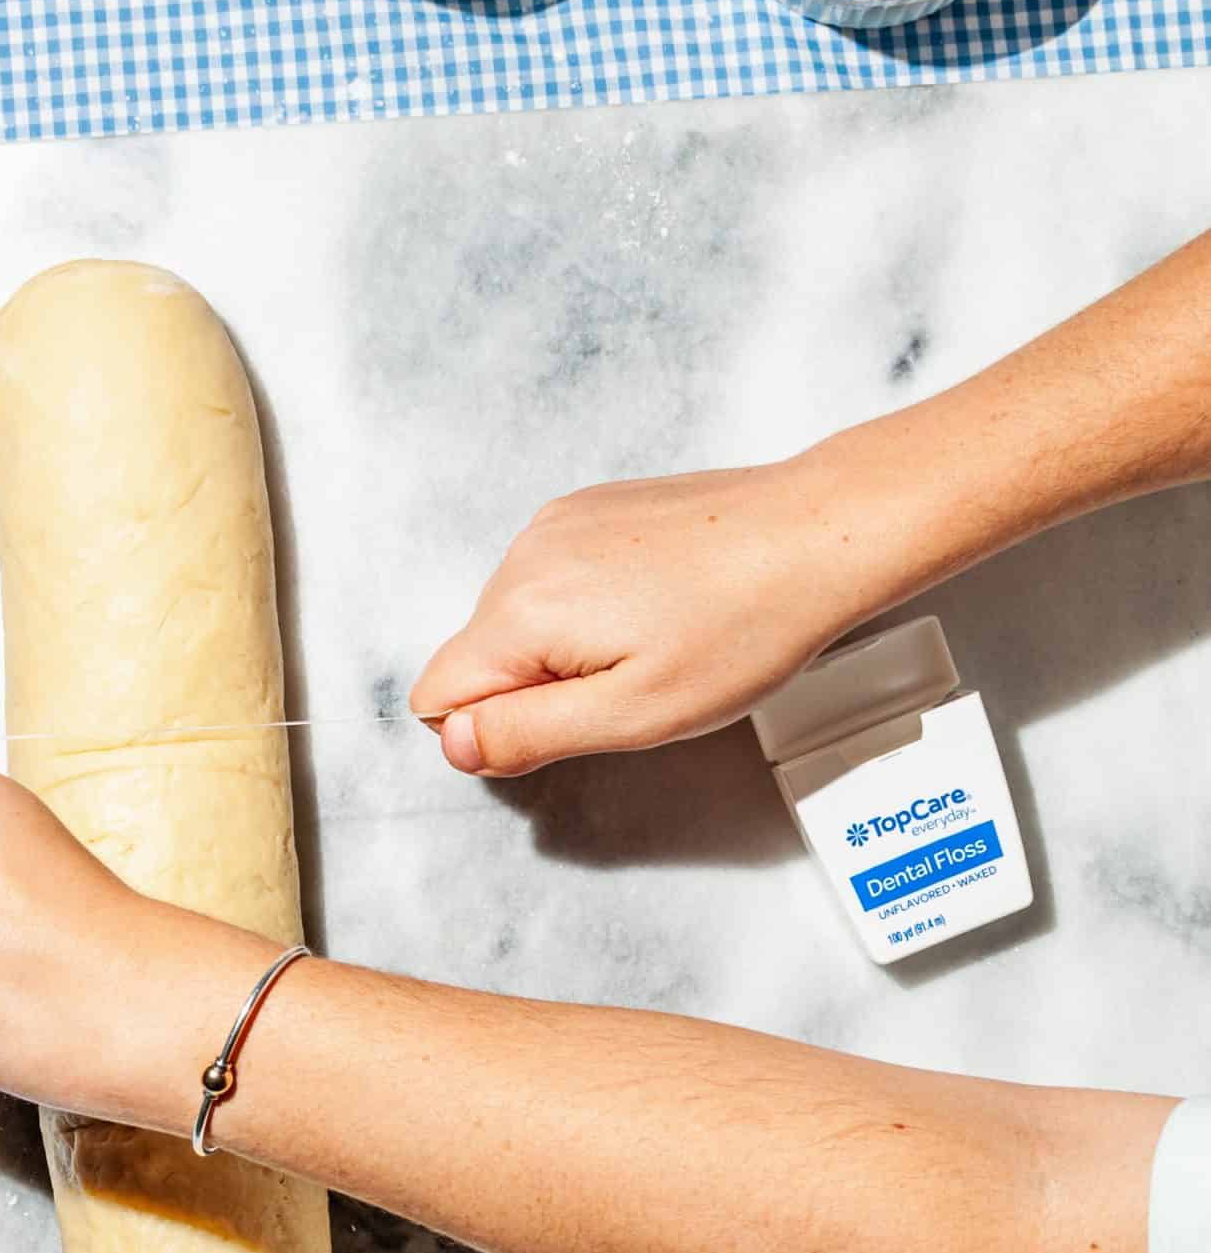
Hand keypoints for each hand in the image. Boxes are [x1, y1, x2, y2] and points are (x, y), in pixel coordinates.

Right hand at [410, 450, 884, 777]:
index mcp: (522, 611)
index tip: (571, 723)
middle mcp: (525, 554)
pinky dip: (590, 607)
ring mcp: (557, 524)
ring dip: (565, 650)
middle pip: (476, 658)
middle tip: (628, 688)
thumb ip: (528, 733)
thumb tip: (453, 743)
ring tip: (651, 644)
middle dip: (534, 690)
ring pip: (515, 622)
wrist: (816, 534)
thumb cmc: (743, 628)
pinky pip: (553, 581)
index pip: (436, 698)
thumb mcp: (633, 715)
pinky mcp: (591, 509)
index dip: (496, 732)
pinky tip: (655, 609)